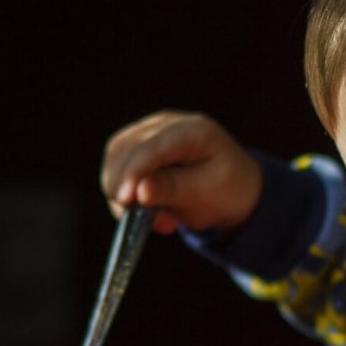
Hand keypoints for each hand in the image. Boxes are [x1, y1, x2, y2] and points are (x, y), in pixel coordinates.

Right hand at [98, 110, 261, 235]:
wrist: (231, 188)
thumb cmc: (224, 190)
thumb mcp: (207, 194)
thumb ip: (172, 189)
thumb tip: (138, 191)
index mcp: (194, 130)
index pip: (153, 146)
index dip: (134, 172)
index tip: (124, 200)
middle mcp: (166, 123)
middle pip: (125, 150)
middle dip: (127, 190)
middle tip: (158, 222)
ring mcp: (148, 131)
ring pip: (114, 160)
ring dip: (123, 195)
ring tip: (159, 217)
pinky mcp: (134, 146)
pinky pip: (114, 168)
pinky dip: (123, 193)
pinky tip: (149, 207)